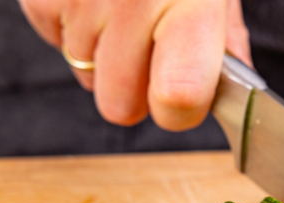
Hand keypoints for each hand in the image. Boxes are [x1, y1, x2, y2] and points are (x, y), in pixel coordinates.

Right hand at [18, 0, 250, 129]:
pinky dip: (71, 27)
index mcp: (189, 0)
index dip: (180, 110)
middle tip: (150, 53)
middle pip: (118, 106)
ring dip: (103, 56)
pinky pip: (52, 40)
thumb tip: (232, 96)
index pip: (178, 98)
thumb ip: (227, 41)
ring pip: (83, 75)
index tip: (184, 98)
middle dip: (136, 91)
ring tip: (122, 8)